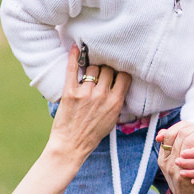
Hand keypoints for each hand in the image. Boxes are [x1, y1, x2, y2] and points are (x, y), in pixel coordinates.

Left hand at [46, 47, 127, 162]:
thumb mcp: (113, 119)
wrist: (71, 145)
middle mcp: (101, 95)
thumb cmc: (92, 134)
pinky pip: (73, 69)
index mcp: (115, 102)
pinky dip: (74, 57)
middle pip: (107, 69)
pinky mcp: (70, 92)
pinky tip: (75, 48)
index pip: (123, 76)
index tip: (115, 73)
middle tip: (100, 72)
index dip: (120, 73)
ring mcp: (85, 93)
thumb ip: (116, 101)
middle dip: (105, 69)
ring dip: (91, 67)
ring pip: (93, 67)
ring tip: (88, 71)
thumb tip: (118, 84)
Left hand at [159, 121, 193, 185]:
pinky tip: (188, 131)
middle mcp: (171, 165)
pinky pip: (165, 139)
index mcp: (183, 171)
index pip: (190, 141)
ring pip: (170, 133)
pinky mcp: (162, 159)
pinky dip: (176, 131)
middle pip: (180, 134)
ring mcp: (164, 162)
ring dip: (186, 127)